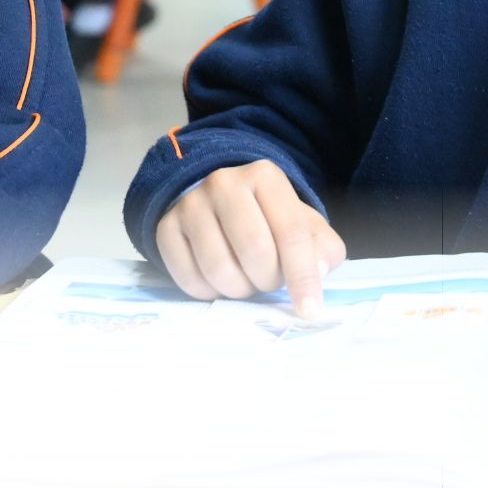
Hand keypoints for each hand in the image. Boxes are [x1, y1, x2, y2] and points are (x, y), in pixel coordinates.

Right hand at [155, 160, 344, 319]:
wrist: (215, 201)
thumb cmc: (267, 218)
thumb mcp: (303, 224)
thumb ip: (322, 247)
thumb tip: (317, 271)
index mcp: (265, 177)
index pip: (291, 232)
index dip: (303, 276)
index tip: (310, 310)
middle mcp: (224, 183)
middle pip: (255, 251)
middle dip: (269, 281)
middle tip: (270, 281)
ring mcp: (190, 204)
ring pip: (219, 269)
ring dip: (240, 290)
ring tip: (246, 280)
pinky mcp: (165, 228)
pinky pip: (189, 280)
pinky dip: (210, 293)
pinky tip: (220, 281)